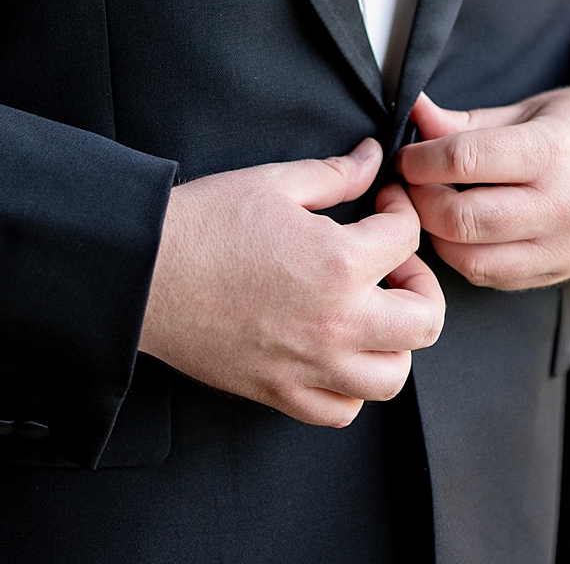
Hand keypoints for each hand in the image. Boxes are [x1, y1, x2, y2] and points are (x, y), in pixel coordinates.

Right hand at [138, 137, 445, 426]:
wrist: (145, 273)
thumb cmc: (203, 225)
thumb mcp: (276, 182)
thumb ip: (336, 173)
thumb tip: (373, 160)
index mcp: (339, 264)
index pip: (408, 239)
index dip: (401, 210)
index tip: (383, 203)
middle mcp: (336, 324)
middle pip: (424, 321)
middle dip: (419, 283)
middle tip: (392, 263)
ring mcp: (310, 367)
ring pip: (393, 377)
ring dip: (394, 341)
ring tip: (371, 309)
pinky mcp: (280, 393)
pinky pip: (342, 410)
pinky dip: (351, 386)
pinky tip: (336, 350)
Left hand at [395, 83, 569, 289]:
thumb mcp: (533, 109)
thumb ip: (469, 121)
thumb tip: (416, 115)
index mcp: (550, 153)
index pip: (462, 161)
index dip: (420, 158)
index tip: (406, 154)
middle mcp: (558, 206)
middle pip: (461, 218)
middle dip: (420, 201)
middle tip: (410, 184)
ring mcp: (562, 246)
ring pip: (473, 260)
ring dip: (439, 237)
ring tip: (434, 208)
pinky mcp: (563, 271)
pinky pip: (498, 278)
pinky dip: (469, 258)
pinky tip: (465, 233)